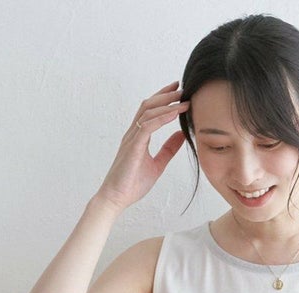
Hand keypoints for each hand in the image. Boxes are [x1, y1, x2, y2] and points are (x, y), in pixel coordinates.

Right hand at [95, 81, 188, 213]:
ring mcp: (131, 139)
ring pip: (148, 112)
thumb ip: (168, 149)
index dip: (163, 98)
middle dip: (165, 95)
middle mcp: (133, 133)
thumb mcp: (157, 164)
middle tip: (182, 87)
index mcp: (138, 136)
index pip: (150, 110)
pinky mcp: (133, 147)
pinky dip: (162, 118)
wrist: (116, 199)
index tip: (178, 90)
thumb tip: (182, 135)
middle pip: (148, 105)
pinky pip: (148, 126)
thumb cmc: (132, 184)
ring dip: (166, 104)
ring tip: (182, 99)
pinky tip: (174, 113)